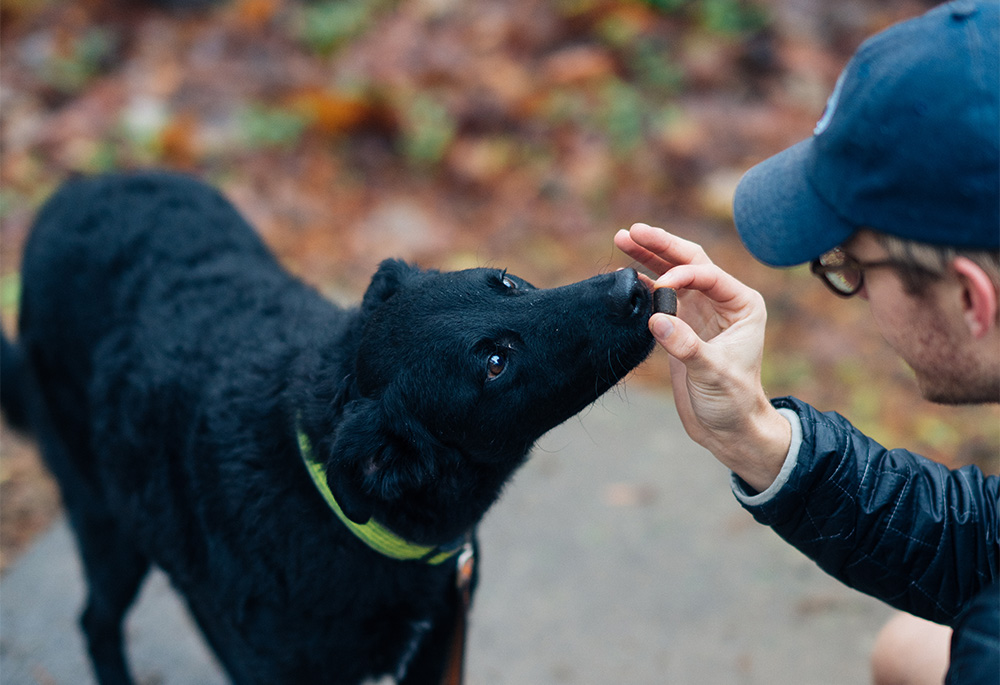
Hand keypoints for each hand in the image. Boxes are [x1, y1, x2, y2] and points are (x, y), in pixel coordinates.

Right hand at [615, 223, 790, 490]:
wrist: (728, 428)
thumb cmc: (733, 402)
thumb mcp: (713, 375)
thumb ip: (686, 345)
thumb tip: (656, 318)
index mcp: (742, 304)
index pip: (706, 274)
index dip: (680, 276)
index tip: (659, 290)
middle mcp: (722, 301)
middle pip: (689, 261)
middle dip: (661, 245)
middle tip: (632, 231)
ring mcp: (700, 311)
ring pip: (672, 274)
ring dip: (649, 257)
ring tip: (622, 239)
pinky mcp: (682, 325)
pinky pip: (660, 296)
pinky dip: (643, 283)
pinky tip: (623, 273)